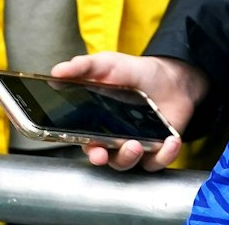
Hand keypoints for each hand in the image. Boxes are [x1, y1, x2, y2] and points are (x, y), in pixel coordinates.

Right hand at [48, 53, 208, 170]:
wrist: (170, 76)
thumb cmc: (133, 73)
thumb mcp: (107, 64)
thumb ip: (84, 67)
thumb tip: (58, 71)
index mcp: (96, 124)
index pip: (87, 143)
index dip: (88, 150)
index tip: (93, 150)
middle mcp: (114, 139)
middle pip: (105, 159)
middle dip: (104, 159)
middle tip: (105, 153)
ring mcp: (136, 145)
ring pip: (129, 163)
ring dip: (130, 158)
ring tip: (136, 144)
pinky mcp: (159, 148)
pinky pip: (159, 161)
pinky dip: (166, 154)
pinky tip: (170, 141)